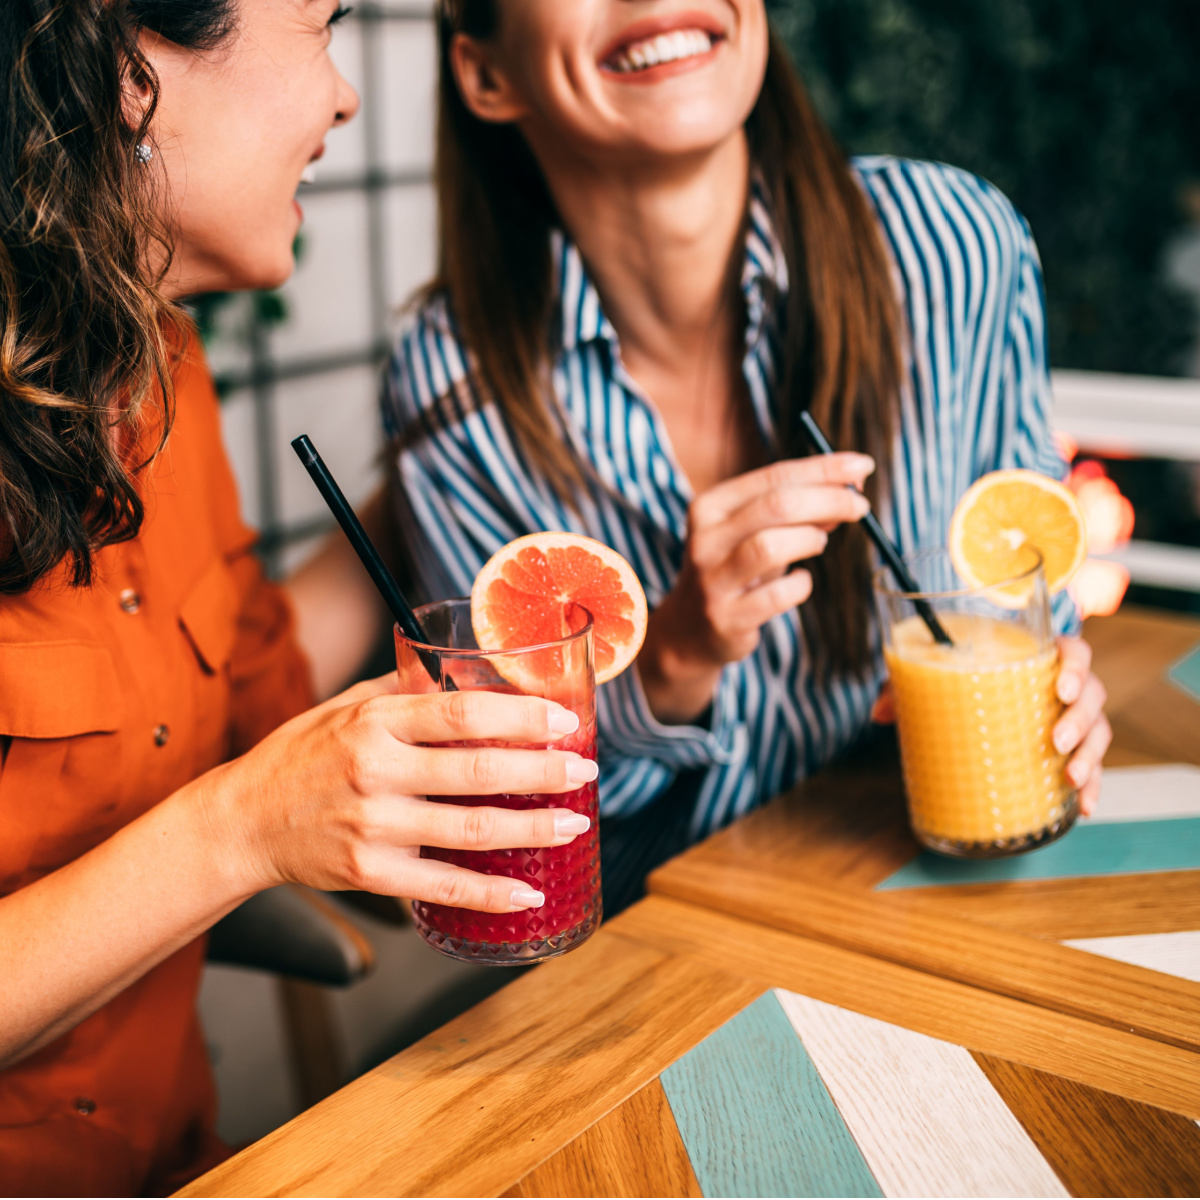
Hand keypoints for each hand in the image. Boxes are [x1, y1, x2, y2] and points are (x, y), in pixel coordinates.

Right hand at [201, 676, 596, 912]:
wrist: (242, 820)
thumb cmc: (301, 756)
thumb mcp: (346, 706)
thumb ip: (406, 689)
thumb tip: (470, 673)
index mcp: (376, 721)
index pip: (462, 712)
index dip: (520, 717)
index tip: (563, 721)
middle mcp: (376, 769)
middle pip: (477, 769)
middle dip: (542, 771)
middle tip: (584, 771)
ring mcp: (372, 825)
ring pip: (470, 828)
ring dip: (532, 828)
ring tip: (574, 823)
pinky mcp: (369, 871)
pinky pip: (442, 885)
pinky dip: (490, 893)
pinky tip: (527, 892)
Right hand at [639, 454, 874, 722]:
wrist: (691, 630)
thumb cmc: (734, 570)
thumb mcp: (756, 533)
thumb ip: (797, 512)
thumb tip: (849, 490)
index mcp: (711, 506)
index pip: (775, 476)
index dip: (824, 469)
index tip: (861, 467)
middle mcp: (706, 538)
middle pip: (777, 506)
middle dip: (829, 500)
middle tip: (860, 507)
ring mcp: (713, 579)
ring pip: (770, 546)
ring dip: (809, 539)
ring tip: (820, 542)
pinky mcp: (726, 617)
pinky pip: (776, 596)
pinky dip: (800, 585)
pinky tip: (800, 582)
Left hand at [871, 636, 1110, 815]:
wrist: (977, 699)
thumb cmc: (963, 679)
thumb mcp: (934, 678)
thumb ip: (907, 686)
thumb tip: (877, 714)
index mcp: (1039, 657)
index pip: (1074, 651)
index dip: (1075, 666)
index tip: (1060, 687)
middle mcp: (1065, 687)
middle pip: (1092, 694)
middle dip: (1079, 719)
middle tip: (1054, 740)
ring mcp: (1073, 720)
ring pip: (1098, 732)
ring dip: (1090, 756)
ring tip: (1070, 778)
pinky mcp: (1072, 751)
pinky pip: (1093, 767)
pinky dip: (1092, 787)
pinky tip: (1083, 807)